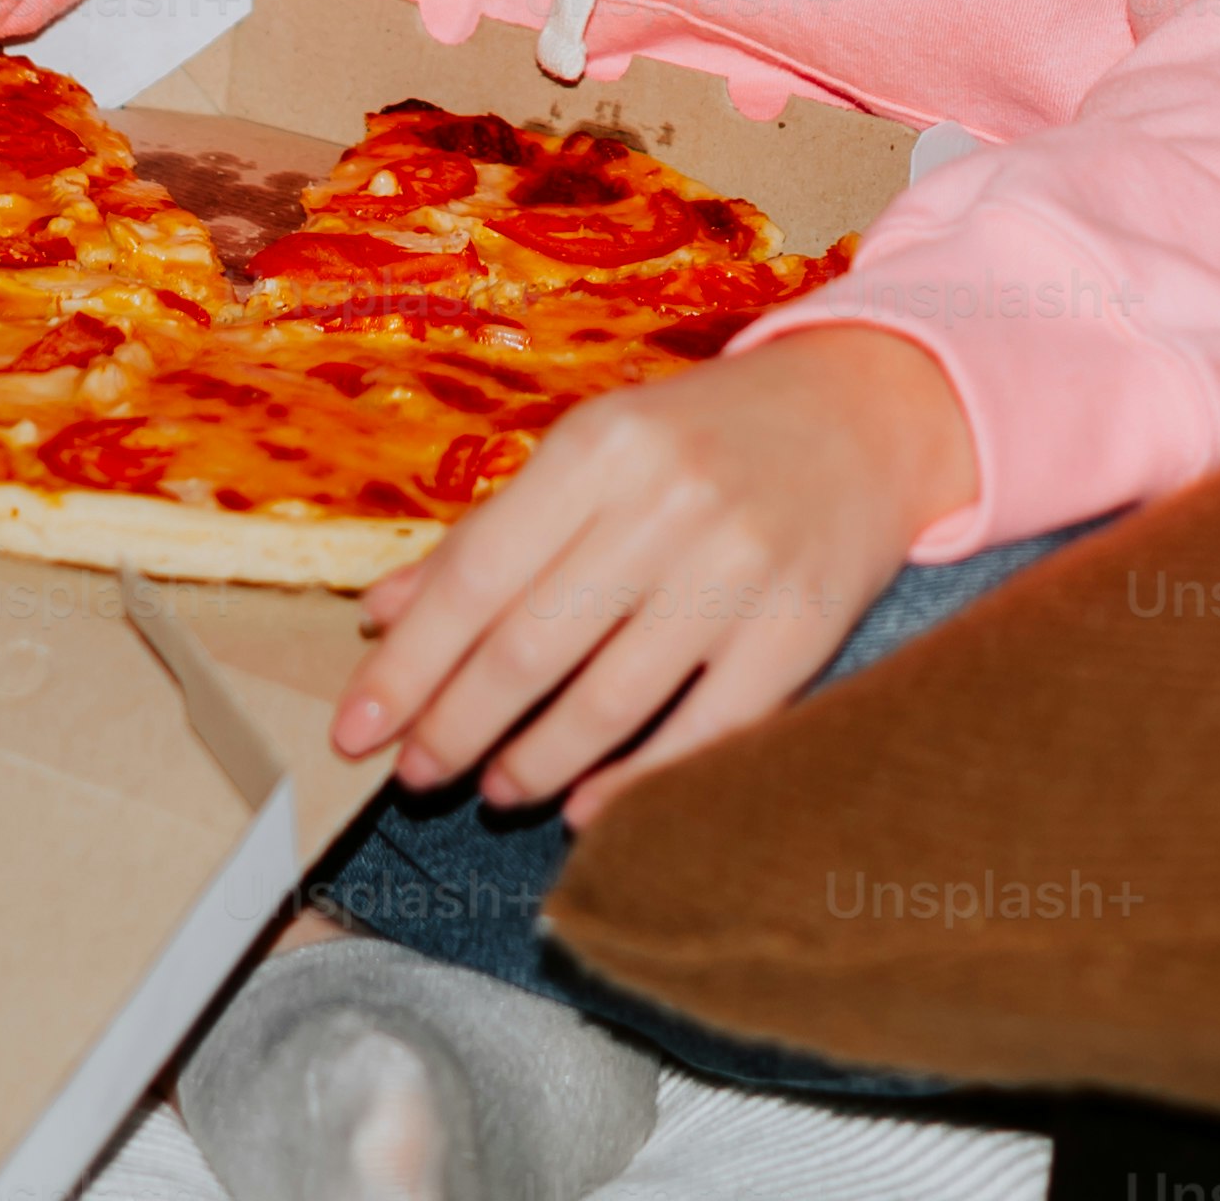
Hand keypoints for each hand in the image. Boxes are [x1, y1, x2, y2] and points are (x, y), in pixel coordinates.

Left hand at [330, 329, 976, 827]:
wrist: (864, 416)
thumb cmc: (702, 439)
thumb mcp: (592, 453)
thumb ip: (490, 532)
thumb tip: (382, 615)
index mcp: (599, 447)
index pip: (475, 577)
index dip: (406, 666)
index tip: (355, 732)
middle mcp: (666, 504)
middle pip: (530, 646)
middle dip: (455, 726)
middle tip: (414, 776)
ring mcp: (739, 570)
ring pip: (607, 700)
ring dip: (532, 762)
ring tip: (494, 788)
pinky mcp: (800, 630)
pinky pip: (702, 732)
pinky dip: (633, 782)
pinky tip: (584, 803)